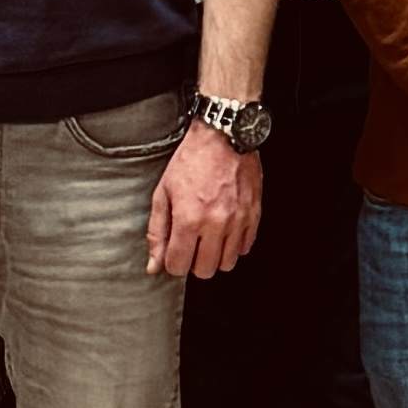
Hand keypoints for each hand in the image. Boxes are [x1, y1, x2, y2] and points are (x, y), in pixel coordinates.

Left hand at [147, 122, 262, 277]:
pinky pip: (245, 247)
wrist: (224, 137)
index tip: (173, 251)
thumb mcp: (163, 193)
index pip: (178, 266)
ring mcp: (238, 220)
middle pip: (204, 270)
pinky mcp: (253, 215)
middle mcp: (215, 223)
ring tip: (208, 239)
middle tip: (190, 245)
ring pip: (227, 263)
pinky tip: (225, 231)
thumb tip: (153, 265)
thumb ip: (157, 231)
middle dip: (193, 263)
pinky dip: (234, 245)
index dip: (172, 262)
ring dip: (215, 256)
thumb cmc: (191, 160)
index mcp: (188, 218)